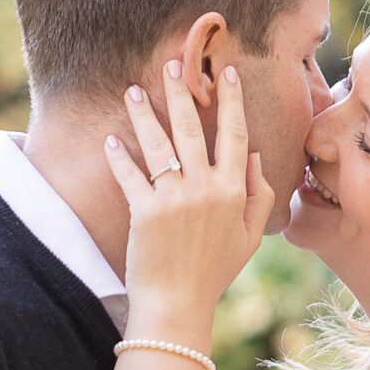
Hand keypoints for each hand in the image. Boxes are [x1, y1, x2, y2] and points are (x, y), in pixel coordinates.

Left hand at [104, 61, 273, 335]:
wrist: (178, 305)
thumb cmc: (214, 272)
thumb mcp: (250, 237)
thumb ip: (260, 195)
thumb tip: (254, 155)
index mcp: (232, 191)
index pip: (234, 135)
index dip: (232, 100)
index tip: (227, 71)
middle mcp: (204, 189)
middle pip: (193, 128)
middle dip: (182, 92)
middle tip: (172, 63)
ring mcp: (173, 199)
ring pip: (159, 144)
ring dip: (144, 113)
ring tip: (132, 90)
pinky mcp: (144, 212)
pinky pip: (130, 175)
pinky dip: (118, 156)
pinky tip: (110, 139)